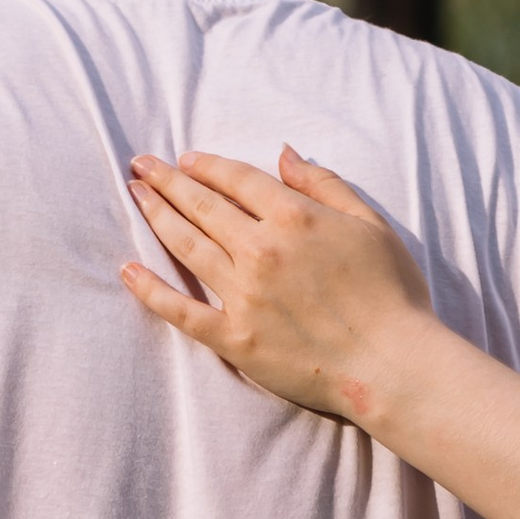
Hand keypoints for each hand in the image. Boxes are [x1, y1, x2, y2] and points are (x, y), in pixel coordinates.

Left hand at [121, 146, 437, 427]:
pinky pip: (182, 311)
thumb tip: (284, 155)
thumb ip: (324, 185)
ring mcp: (244, 295)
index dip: (207, 166)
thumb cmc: (391, 294)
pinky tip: (128, 271)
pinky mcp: (235, 339)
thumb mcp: (369, 223)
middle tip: (140, 165)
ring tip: (135, 196)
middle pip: (203, 206)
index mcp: (294, 217)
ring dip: (156, 217)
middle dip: (167, 181)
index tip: (185, 159)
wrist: (390, 364)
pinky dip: (151, 291)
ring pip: (187, 246)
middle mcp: (262, 249)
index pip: (237, 180)